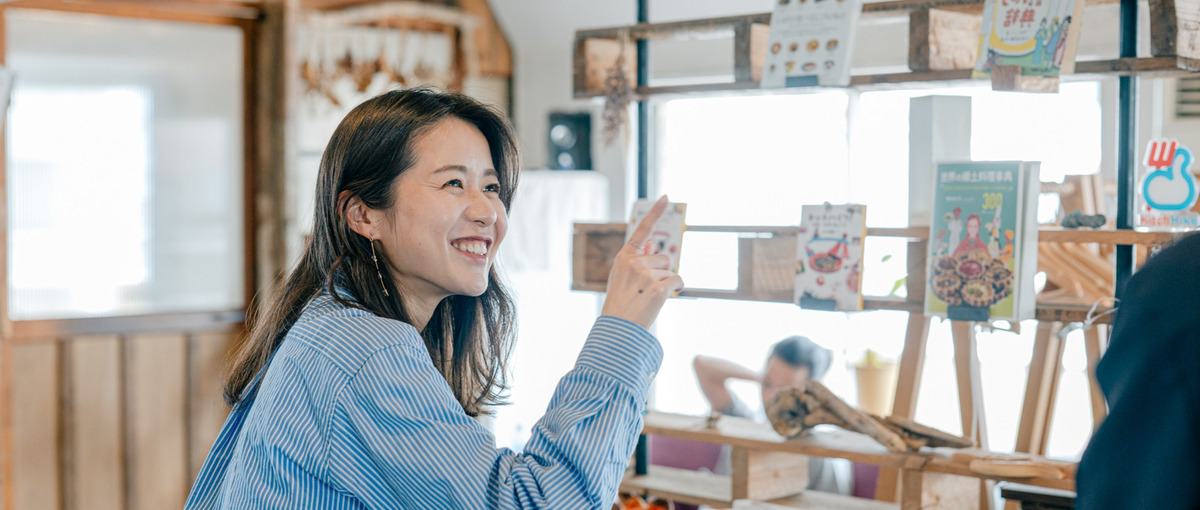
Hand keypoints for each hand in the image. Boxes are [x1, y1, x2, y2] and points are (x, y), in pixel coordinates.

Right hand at [601, 195, 684, 328]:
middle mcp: (634, 262)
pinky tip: (660, 300)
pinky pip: (678, 281)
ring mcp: (645, 275)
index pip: (642, 230)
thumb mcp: (624, 277)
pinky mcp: (658, 289)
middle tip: (645, 290)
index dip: (655, 213)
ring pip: (671, 271)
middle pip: (664, 257)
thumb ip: (639, 259)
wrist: (618, 329)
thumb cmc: (621, 303)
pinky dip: (675, 290)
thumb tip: (654, 243)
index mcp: (625, 257)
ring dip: (666, 283)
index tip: (666, 197)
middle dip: (661, 272)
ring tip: (648, 298)